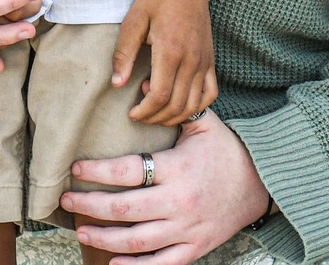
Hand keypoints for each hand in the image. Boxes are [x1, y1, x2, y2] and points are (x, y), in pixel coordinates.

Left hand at [60, 110, 269, 264]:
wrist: (262, 184)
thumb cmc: (227, 150)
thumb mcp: (204, 123)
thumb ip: (171, 107)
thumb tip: (139, 83)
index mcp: (177, 168)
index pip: (128, 170)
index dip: (97, 170)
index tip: (76, 168)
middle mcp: (178, 201)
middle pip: (123, 208)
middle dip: (89, 205)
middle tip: (66, 200)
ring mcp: (186, 228)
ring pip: (136, 240)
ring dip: (103, 238)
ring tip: (82, 231)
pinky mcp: (195, 247)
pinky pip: (162, 263)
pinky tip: (114, 262)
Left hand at [113, 0, 216, 123]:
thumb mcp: (134, 21)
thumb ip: (124, 54)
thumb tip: (116, 84)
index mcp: (170, 51)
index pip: (159, 95)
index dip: (144, 111)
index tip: (132, 114)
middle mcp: (191, 60)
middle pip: (176, 105)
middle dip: (156, 117)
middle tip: (141, 114)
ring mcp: (204, 61)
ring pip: (194, 104)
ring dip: (174, 115)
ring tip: (156, 108)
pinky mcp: (211, 60)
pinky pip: (211, 93)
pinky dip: (198, 106)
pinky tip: (181, 103)